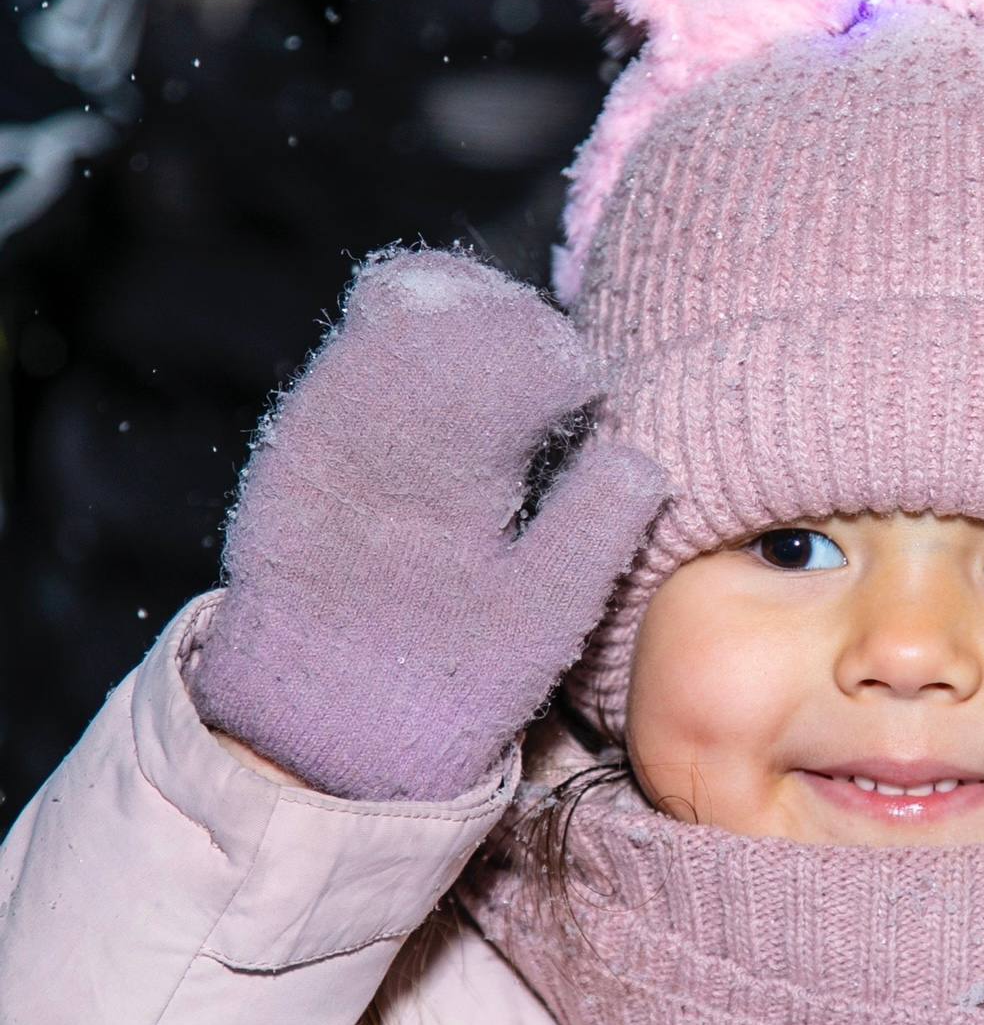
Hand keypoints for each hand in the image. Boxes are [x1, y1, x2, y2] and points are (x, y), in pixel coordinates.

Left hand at [186, 247, 669, 799]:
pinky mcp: (303, 421)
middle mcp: (364, 421)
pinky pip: (368, 331)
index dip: (566, 366)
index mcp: (432, 469)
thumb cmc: (446, 682)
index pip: (511, 352)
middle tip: (557, 391)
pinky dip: (431, 333)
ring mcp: (322, 413)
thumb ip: (593, 531)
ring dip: (478, 319)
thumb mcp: (539, 624)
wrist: (310, 727)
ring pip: (406, 297)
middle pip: (454, 303)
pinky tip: (468, 389)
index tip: (587, 411)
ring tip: (517, 382)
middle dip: (524, 331)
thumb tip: (640, 457)